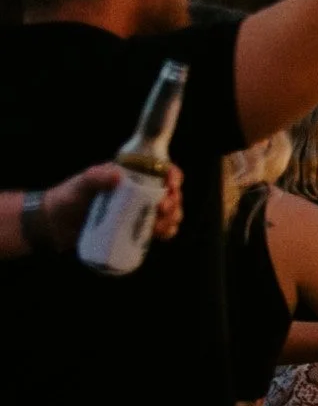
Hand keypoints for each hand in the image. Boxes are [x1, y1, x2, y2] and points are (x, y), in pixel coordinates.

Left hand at [37, 162, 183, 249]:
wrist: (56, 224)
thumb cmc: (68, 198)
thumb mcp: (81, 184)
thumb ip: (96, 177)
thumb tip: (119, 176)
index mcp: (132, 175)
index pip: (161, 170)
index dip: (173, 175)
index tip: (172, 185)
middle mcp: (140, 191)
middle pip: (171, 193)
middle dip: (174, 202)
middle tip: (161, 209)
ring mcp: (139, 210)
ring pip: (169, 212)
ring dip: (172, 218)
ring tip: (160, 226)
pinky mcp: (135, 228)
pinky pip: (159, 229)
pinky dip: (167, 232)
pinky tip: (162, 235)